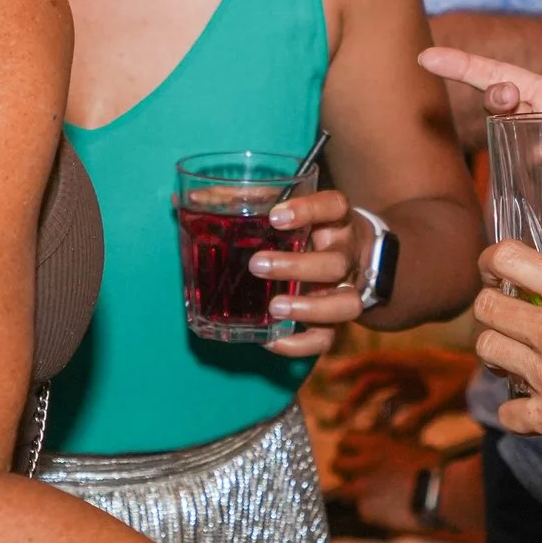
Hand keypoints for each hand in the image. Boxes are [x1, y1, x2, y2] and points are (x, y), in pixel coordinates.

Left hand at [250, 189, 362, 356]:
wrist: (352, 255)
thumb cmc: (306, 227)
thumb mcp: (285, 208)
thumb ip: (246, 203)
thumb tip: (189, 198)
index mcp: (334, 220)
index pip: (333, 206)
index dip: (308, 210)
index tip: (275, 217)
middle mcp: (345, 255)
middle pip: (335, 262)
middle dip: (296, 267)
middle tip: (257, 265)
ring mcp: (345, 290)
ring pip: (345, 304)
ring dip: (309, 308)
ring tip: (274, 308)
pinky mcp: (335, 320)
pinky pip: (327, 339)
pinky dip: (300, 344)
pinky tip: (270, 340)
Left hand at [334, 433, 445, 533]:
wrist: (441, 494)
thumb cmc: (432, 466)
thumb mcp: (410, 443)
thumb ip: (388, 443)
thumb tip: (379, 442)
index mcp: (374, 445)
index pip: (344, 440)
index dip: (349, 448)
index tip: (355, 454)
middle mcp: (363, 465)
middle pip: (335, 464)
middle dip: (345, 470)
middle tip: (358, 476)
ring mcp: (362, 490)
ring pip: (342, 490)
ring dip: (353, 492)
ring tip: (371, 495)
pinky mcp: (367, 512)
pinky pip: (360, 510)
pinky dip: (370, 511)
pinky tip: (387, 510)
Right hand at [419, 47, 541, 249]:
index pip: (509, 76)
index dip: (467, 66)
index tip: (430, 57)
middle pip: (500, 102)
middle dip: (488, 90)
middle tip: (505, 97)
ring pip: (506, 137)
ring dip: (504, 124)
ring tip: (526, 124)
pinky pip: (521, 181)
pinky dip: (516, 172)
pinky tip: (534, 168)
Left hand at [473, 242, 541, 477]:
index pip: (505, 259)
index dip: (493, 258)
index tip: (498, 268)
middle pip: (484, 308)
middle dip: (491, 303)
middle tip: (507, 308)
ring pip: (487, 353)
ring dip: (499, 348)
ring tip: (517, 350)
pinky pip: (506, 410)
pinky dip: (515, 405)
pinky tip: (534, 397)